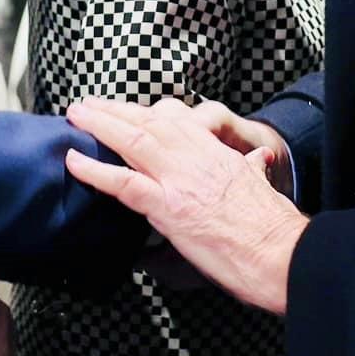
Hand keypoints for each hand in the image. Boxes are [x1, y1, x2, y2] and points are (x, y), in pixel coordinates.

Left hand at [66, 97, 307, 314]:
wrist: (280, 251)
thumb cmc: (274, 225)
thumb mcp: (260, 184)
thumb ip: (252, 167)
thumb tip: (259, 158)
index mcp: (215, 152)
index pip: (175, 120)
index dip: (146, 113)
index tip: (128, 109)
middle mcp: (195, 157)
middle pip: (148, 122)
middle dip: (115, 110)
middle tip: (88, 104)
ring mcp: (180, 180)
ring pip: (133, 141)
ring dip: (100, 125)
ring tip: (75, 116)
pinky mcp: (169, 208)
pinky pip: (124, 184)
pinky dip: (96, 170)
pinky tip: (75, 161)